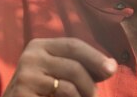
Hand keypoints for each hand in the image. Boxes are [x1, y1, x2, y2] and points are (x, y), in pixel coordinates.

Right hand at [2, 38, 116, 96]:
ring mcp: (26, 74)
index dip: (95, 56)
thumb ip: (78, 66)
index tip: (112, 69)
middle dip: (91, 83)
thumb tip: (111, 66)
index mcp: (39, 46)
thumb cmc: (40, 92)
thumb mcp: (57, 73)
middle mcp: (31, 55)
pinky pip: (63, 96)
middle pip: (74, 65)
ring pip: (70, 85)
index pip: (73, 44)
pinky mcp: (24, 91)